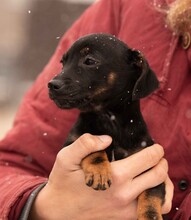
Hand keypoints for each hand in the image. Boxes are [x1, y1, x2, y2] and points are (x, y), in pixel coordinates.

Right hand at [29, 133, 172, 219]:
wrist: (58, 212)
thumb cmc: (63, 182)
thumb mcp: (66, 158)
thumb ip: (85, 144)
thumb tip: (107, 138)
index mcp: (114, 177)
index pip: (148, 160)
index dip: (156, 150)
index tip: (155, 146)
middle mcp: (125, 195)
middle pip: (158, 175)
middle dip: (162, 162)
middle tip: (157, 156)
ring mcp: (127, 210)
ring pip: (161, 195)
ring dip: (163, 181)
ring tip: (156, 171)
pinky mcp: (124, 219)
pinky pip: (153, 210)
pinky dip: (157, 197)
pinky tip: (149, 188)